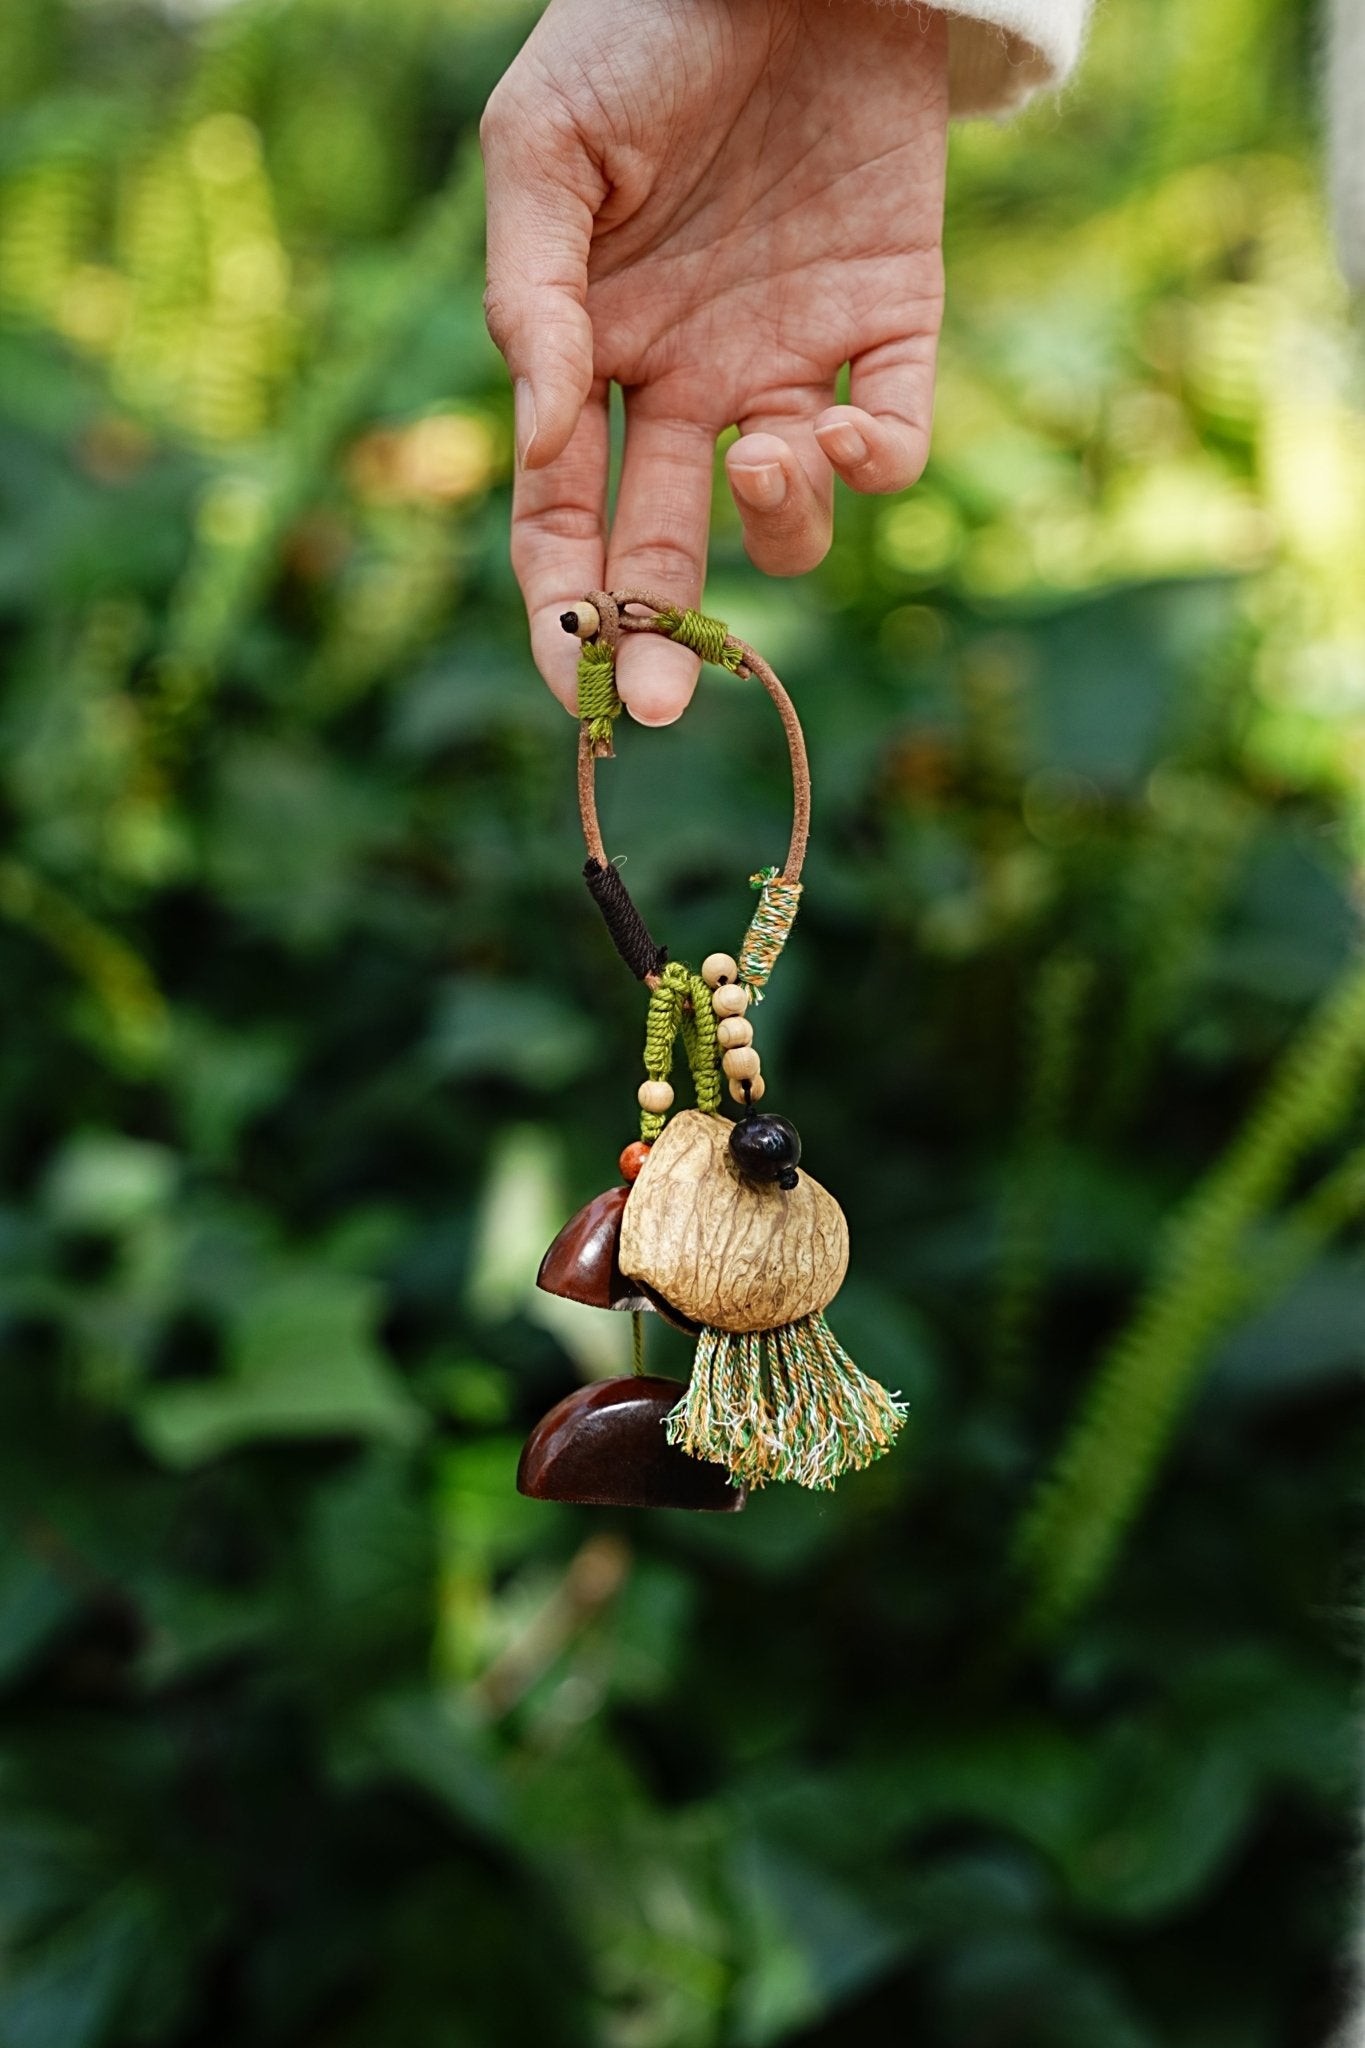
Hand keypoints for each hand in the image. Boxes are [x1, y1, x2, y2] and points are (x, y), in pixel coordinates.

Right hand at [482, 0, 947, 721]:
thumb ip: (531, 299)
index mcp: (596, 356)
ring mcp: (794, 361)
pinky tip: (846, 434)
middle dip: (662, 638)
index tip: (578, 687)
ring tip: (765, 446)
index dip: (566, 615)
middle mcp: (693, 382)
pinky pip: (898, 443)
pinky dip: (878, 468)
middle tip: (665, 701)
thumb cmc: (640, 30)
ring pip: (788, 518)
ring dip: (776, 519)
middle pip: (670, 553)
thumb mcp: (543, 151)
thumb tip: (544, 439)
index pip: (566, 522)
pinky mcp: (893, 325)